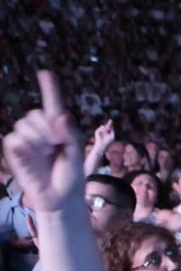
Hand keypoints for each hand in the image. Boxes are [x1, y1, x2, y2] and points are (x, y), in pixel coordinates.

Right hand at [2, 71, 83, 212]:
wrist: (60, 197)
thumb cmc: (71, 176)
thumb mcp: (76, 154)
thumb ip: (70, 134)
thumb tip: (60, 116)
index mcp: (59, 129)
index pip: (53, 105)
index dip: (49, 88)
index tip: (45, 73)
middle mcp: (42, 131)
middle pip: (36, 114)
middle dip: (47, 127)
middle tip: (56, 143)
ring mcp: (28, 140)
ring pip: (24, 125)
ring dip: (37, 138)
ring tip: (46, 152)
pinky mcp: (15, 151)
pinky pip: (14, 139)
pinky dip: (24, 145)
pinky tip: (33, 155)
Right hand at [90, 119, 114, 155]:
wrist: (103, 144)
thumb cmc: (108, 141)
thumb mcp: (112, 136)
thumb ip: (112, 131)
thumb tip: (110, 127)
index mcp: (108, 132)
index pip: (109, 127)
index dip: (110, 123)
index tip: (111, 120)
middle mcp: (104, 131)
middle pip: (106, 125)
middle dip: (108, 126)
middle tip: (108, 130)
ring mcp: (100, 131)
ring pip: (103, 126)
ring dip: (105, 128)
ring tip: (107, 131)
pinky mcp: (97, 131)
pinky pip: (100, 128)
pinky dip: (103, 129)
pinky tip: (104, 132)